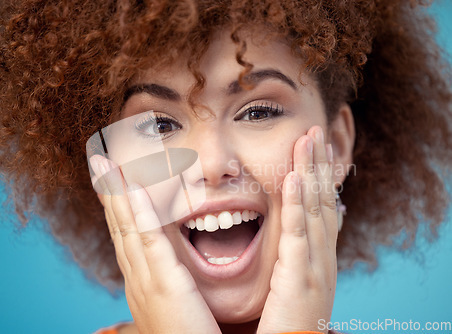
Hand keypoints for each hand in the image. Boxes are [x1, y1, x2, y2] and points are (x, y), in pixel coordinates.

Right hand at [90, 155, 220, 333]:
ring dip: (115, 193)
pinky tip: (131, 188)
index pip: (126, 234)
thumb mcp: (175, 304)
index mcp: (142, 281)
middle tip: (99, 160)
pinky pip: (149, 242)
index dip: (117, 204)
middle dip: (108, 192)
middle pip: (119, 226)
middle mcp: (137, 278)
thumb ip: (170, 280)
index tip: (112, 178)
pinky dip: (137, 214)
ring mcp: (146, 281)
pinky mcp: (165, 286)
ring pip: (126, 228)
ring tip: (105, 162)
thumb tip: (167, 267)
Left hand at [257, 126, 336, 333]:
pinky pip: (298, 234)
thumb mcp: (295, 283)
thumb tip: (300, 230)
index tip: (315, 147)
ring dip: (310, 172)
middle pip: (321, 201)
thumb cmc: (287, 324)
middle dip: (318, 164)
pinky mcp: (299, 278)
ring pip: (313, 209)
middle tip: (315, 130)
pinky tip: (295, 178)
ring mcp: (314, 267)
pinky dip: (297, 204)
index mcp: (318, 258)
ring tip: (308, 138)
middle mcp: (322, 258)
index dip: (320, 176)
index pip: (321, 207)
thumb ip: (297, 254)